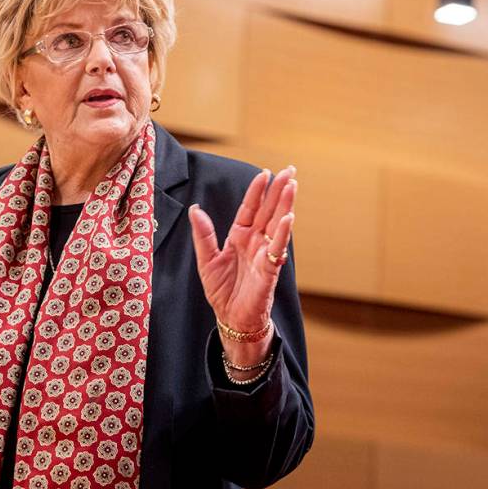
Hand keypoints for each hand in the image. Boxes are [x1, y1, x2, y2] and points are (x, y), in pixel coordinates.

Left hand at [188, 166, 296, 339]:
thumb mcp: (206, 260)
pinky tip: (287, 218)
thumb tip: (195, 209)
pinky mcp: (269, 269)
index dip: (257, 191)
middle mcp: (255, 241)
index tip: (265, 173)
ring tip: (292, 186)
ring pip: (276, 224)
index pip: (250, 208)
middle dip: (279, 191)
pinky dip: (282, 233)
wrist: (231, 318)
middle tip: (290, 171)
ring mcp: (264, 253)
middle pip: (269, 210)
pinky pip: (277, 248)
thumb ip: (203, 235)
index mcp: (240, 236)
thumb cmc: (221, 290)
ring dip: (285, 205)